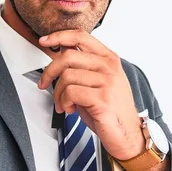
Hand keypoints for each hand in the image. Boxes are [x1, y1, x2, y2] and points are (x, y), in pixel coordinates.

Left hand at [38, 30, 144, 160]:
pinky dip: (64, 102)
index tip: (45, 41)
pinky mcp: (102, 98)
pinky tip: (70, 109)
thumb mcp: (98, 81)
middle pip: (68, 56)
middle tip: (44, 83)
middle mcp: (109, 67)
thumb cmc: (110, 109)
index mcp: (109, 58)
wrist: (127, 134)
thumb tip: (60, 52)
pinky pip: (70, 93)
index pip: (81, 36)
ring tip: (64, 103)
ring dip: (58, 94)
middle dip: (49, 72)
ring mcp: (107, 82)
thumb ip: (83, 66)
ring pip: (66, 76)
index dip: (59, 36)